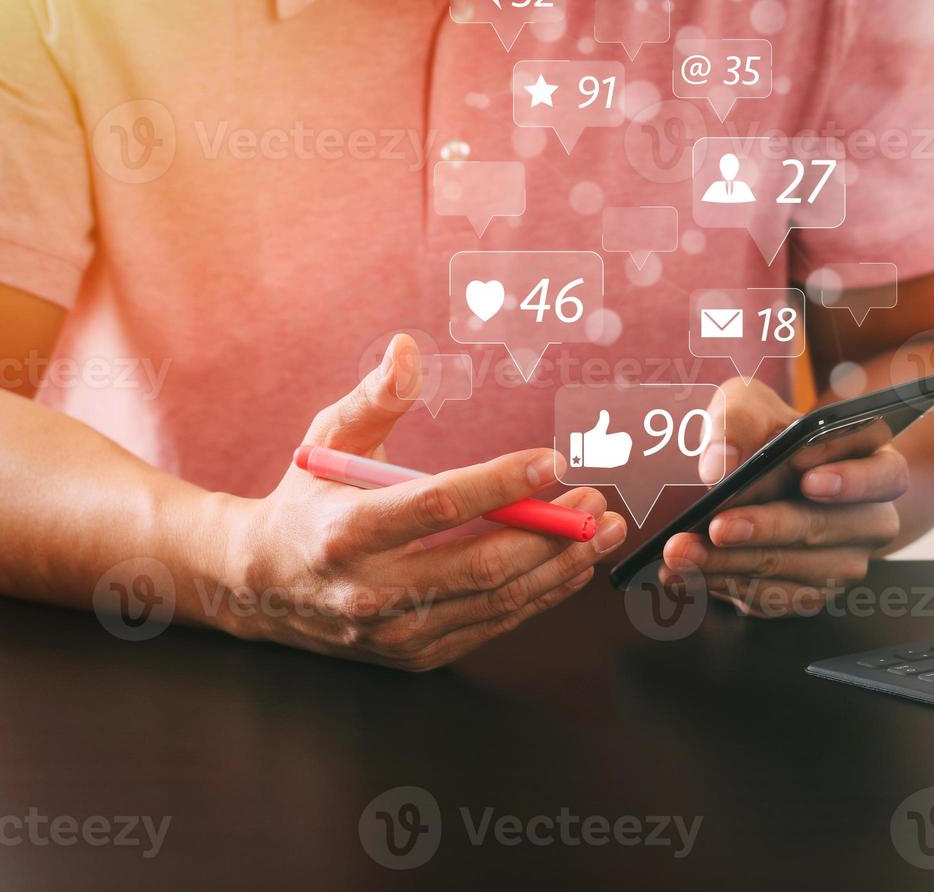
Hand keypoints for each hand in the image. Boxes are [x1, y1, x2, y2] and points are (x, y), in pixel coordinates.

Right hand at [209, 335, 626, 669]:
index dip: (500, 483)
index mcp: (348, 530)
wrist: (260, 588)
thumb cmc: (307, 499)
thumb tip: (409, 349)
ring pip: (496, 601)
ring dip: (559, 566)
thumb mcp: (329, 441)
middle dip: (551, 533)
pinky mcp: (416, 654)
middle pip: (480, 564)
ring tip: (603, 531)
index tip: (552, 460)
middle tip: (596, 501)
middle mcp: (372, 589)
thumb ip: (375, 398)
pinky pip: (492, 624)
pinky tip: (572, 566)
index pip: (438, 505)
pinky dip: (540, 596)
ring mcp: (396, 630)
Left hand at [659, 378, 908, 617]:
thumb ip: (738, 421)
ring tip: (682, 551)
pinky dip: (725, 586)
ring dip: (734, 564)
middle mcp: (869, 518)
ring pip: (795, 570)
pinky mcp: (810, 594)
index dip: (851, 477)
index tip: (804, 471)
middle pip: (830, 527)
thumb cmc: (761, 433)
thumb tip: (720, 463)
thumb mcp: (747, 405)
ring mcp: (843, 562)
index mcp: (873, 463)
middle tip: (718, 525)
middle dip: (769, 527)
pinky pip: (772, 598)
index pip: (884, 473)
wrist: (752, 480)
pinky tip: (686, 572)